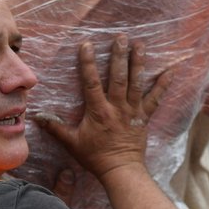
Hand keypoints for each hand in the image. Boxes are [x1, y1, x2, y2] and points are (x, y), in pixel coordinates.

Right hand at [35, 35, 171, 179]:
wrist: (121, 170)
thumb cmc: (95, 157)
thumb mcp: (72, 142)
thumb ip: (55, 128)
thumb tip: (36, 117)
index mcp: (98, 111)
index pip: (92, 83)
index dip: (88, 63)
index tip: (87, 45)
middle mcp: (117, 107)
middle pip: (118, 77)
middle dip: (119, 56)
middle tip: (121, 37)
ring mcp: (133, 111)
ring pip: (137, 83)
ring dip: (138, 63)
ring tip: (140, 45)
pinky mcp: (144, 116)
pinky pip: (156, 98)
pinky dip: (163, 84)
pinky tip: (172, 70)